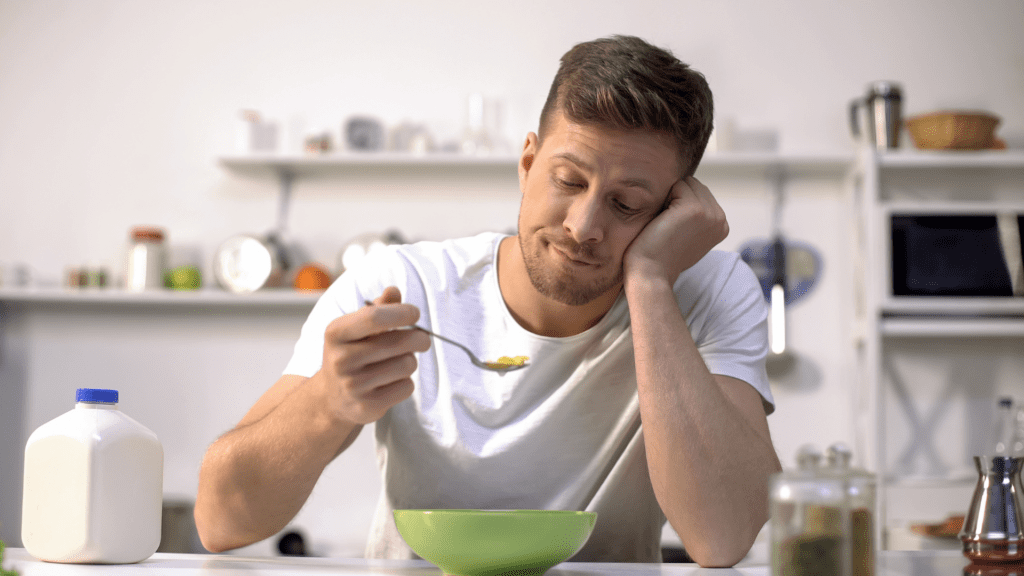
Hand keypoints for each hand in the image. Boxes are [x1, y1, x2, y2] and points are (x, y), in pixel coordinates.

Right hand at [317, 286, 430, 424]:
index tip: (414, 313)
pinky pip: (406, 387)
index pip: (374, 317)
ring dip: (410, 361)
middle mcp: (341, 359)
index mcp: (336, 333)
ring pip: (407, 365)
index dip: (402, 313)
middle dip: (419, 338)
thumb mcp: (356, 328)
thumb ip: (378, 308)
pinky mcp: (367, 406)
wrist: (331, 397)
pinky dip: (405, 382)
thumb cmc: (350, 354)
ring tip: (397, 362)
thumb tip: (393, 291)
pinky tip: (391, 381)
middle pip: (399, 343)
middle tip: (421, 339)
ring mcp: (353, 385)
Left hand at [623, 176, 728, 284]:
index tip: (676, 231)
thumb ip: (697, 216)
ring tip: (666, 223)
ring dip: (670, 198)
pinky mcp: (695, 209)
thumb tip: (686, 188)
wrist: (652, 272)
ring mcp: (710, 213)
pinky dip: (664, 199)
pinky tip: (663, 221)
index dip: (681, 206)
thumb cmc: (662, 255)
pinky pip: (676, 185)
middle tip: (669, 227)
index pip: (701, 194)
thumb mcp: (689, 235)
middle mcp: (720, 219)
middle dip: (677, 199)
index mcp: (722, 225)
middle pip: (694, 185)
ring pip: (686, 183)